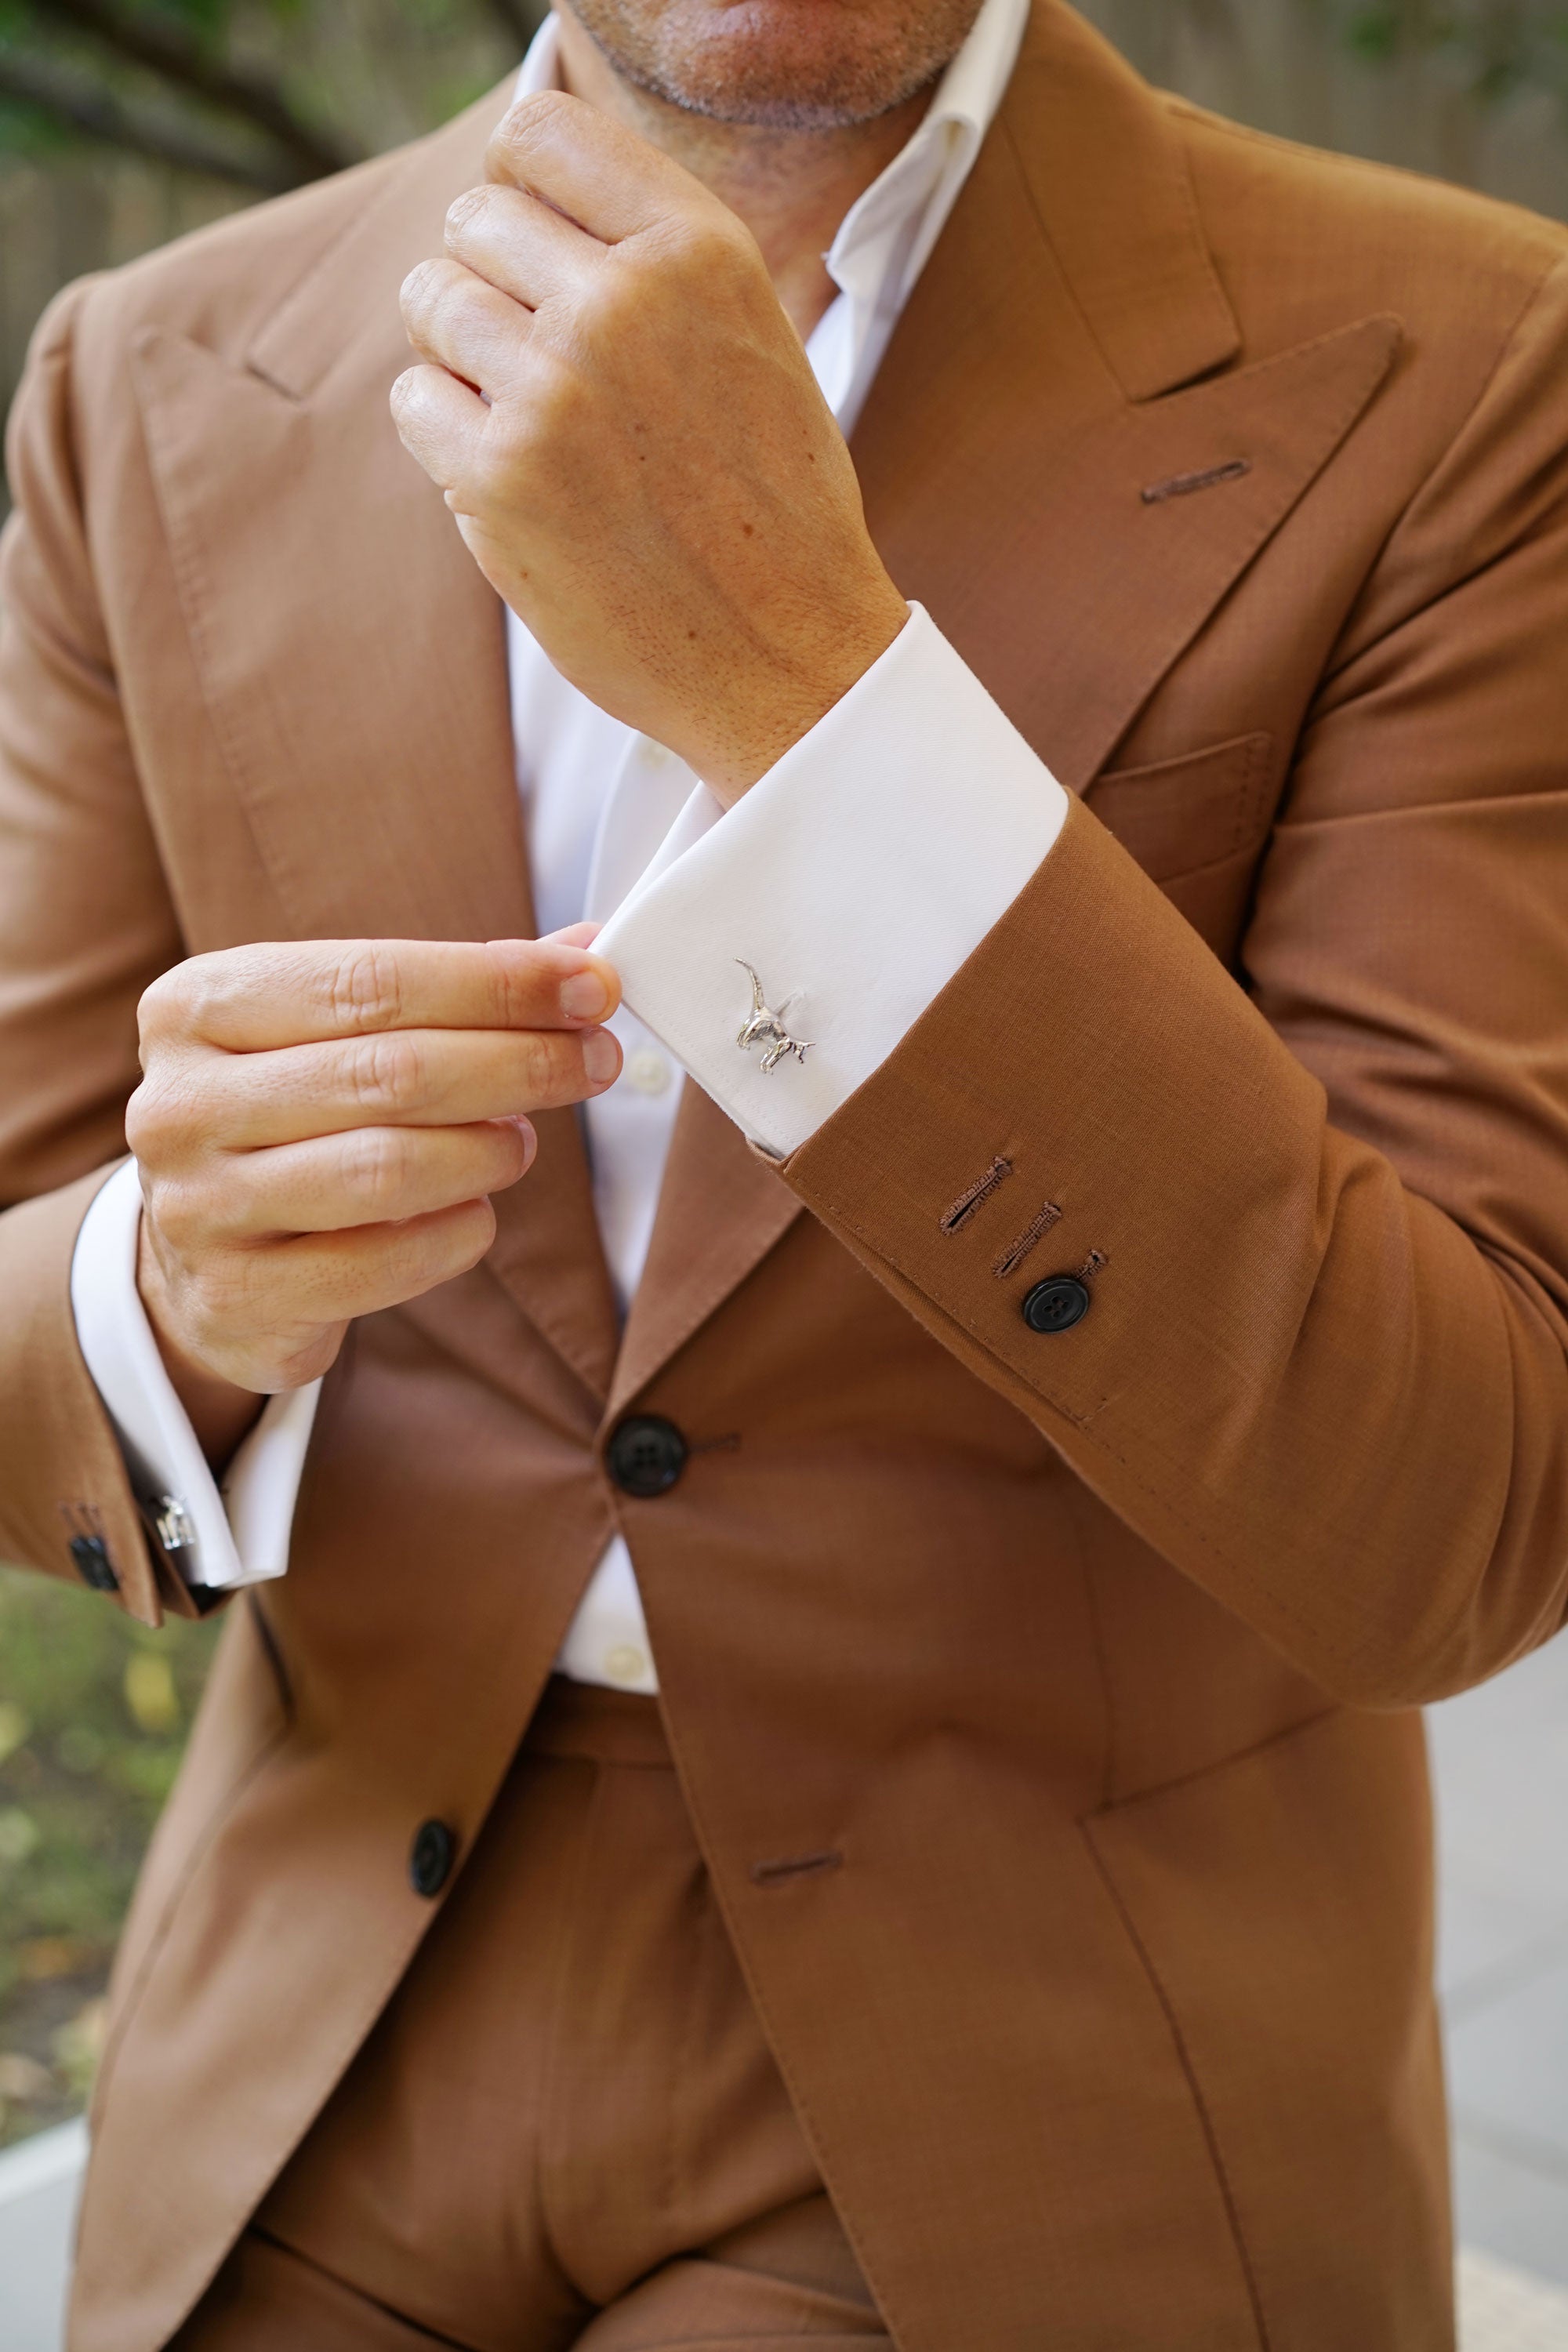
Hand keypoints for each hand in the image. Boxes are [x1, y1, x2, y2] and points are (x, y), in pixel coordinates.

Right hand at [126, 932, 621, 1456]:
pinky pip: (386, 1261)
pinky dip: (457, 1233)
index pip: (372, 980)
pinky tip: (474, 1211)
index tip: (592, 985)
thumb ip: (451, 990)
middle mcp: (181, 1103)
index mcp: (198, 1006)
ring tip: (522, 1140)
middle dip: (519, 1061)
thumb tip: (583, 949)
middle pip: (391, 1073)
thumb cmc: (291, 1121)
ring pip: (390, 1169)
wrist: (202, 1259)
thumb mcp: (339, 1036)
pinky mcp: (238, 1295)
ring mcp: (199, 1206)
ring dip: (489, 1151)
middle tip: (595, 1060)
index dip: (497, 983)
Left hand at [391, 91, 909, 801]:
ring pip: (432, 301)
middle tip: (540, 358)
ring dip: (461, 356)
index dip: (518, 183)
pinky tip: (516, 478)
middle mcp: (622, 302)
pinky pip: (414, 400)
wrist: (787, 657)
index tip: (535, 242)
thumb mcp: (748, 336)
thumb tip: (518, 195)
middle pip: (473, 218)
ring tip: (533, 419)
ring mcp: (552, 388)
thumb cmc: (770, 504)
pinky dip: (446, 436)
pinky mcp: (498, 478)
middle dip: (490, 279)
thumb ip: (651, 255)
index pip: (539, 132)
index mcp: (698, 249)